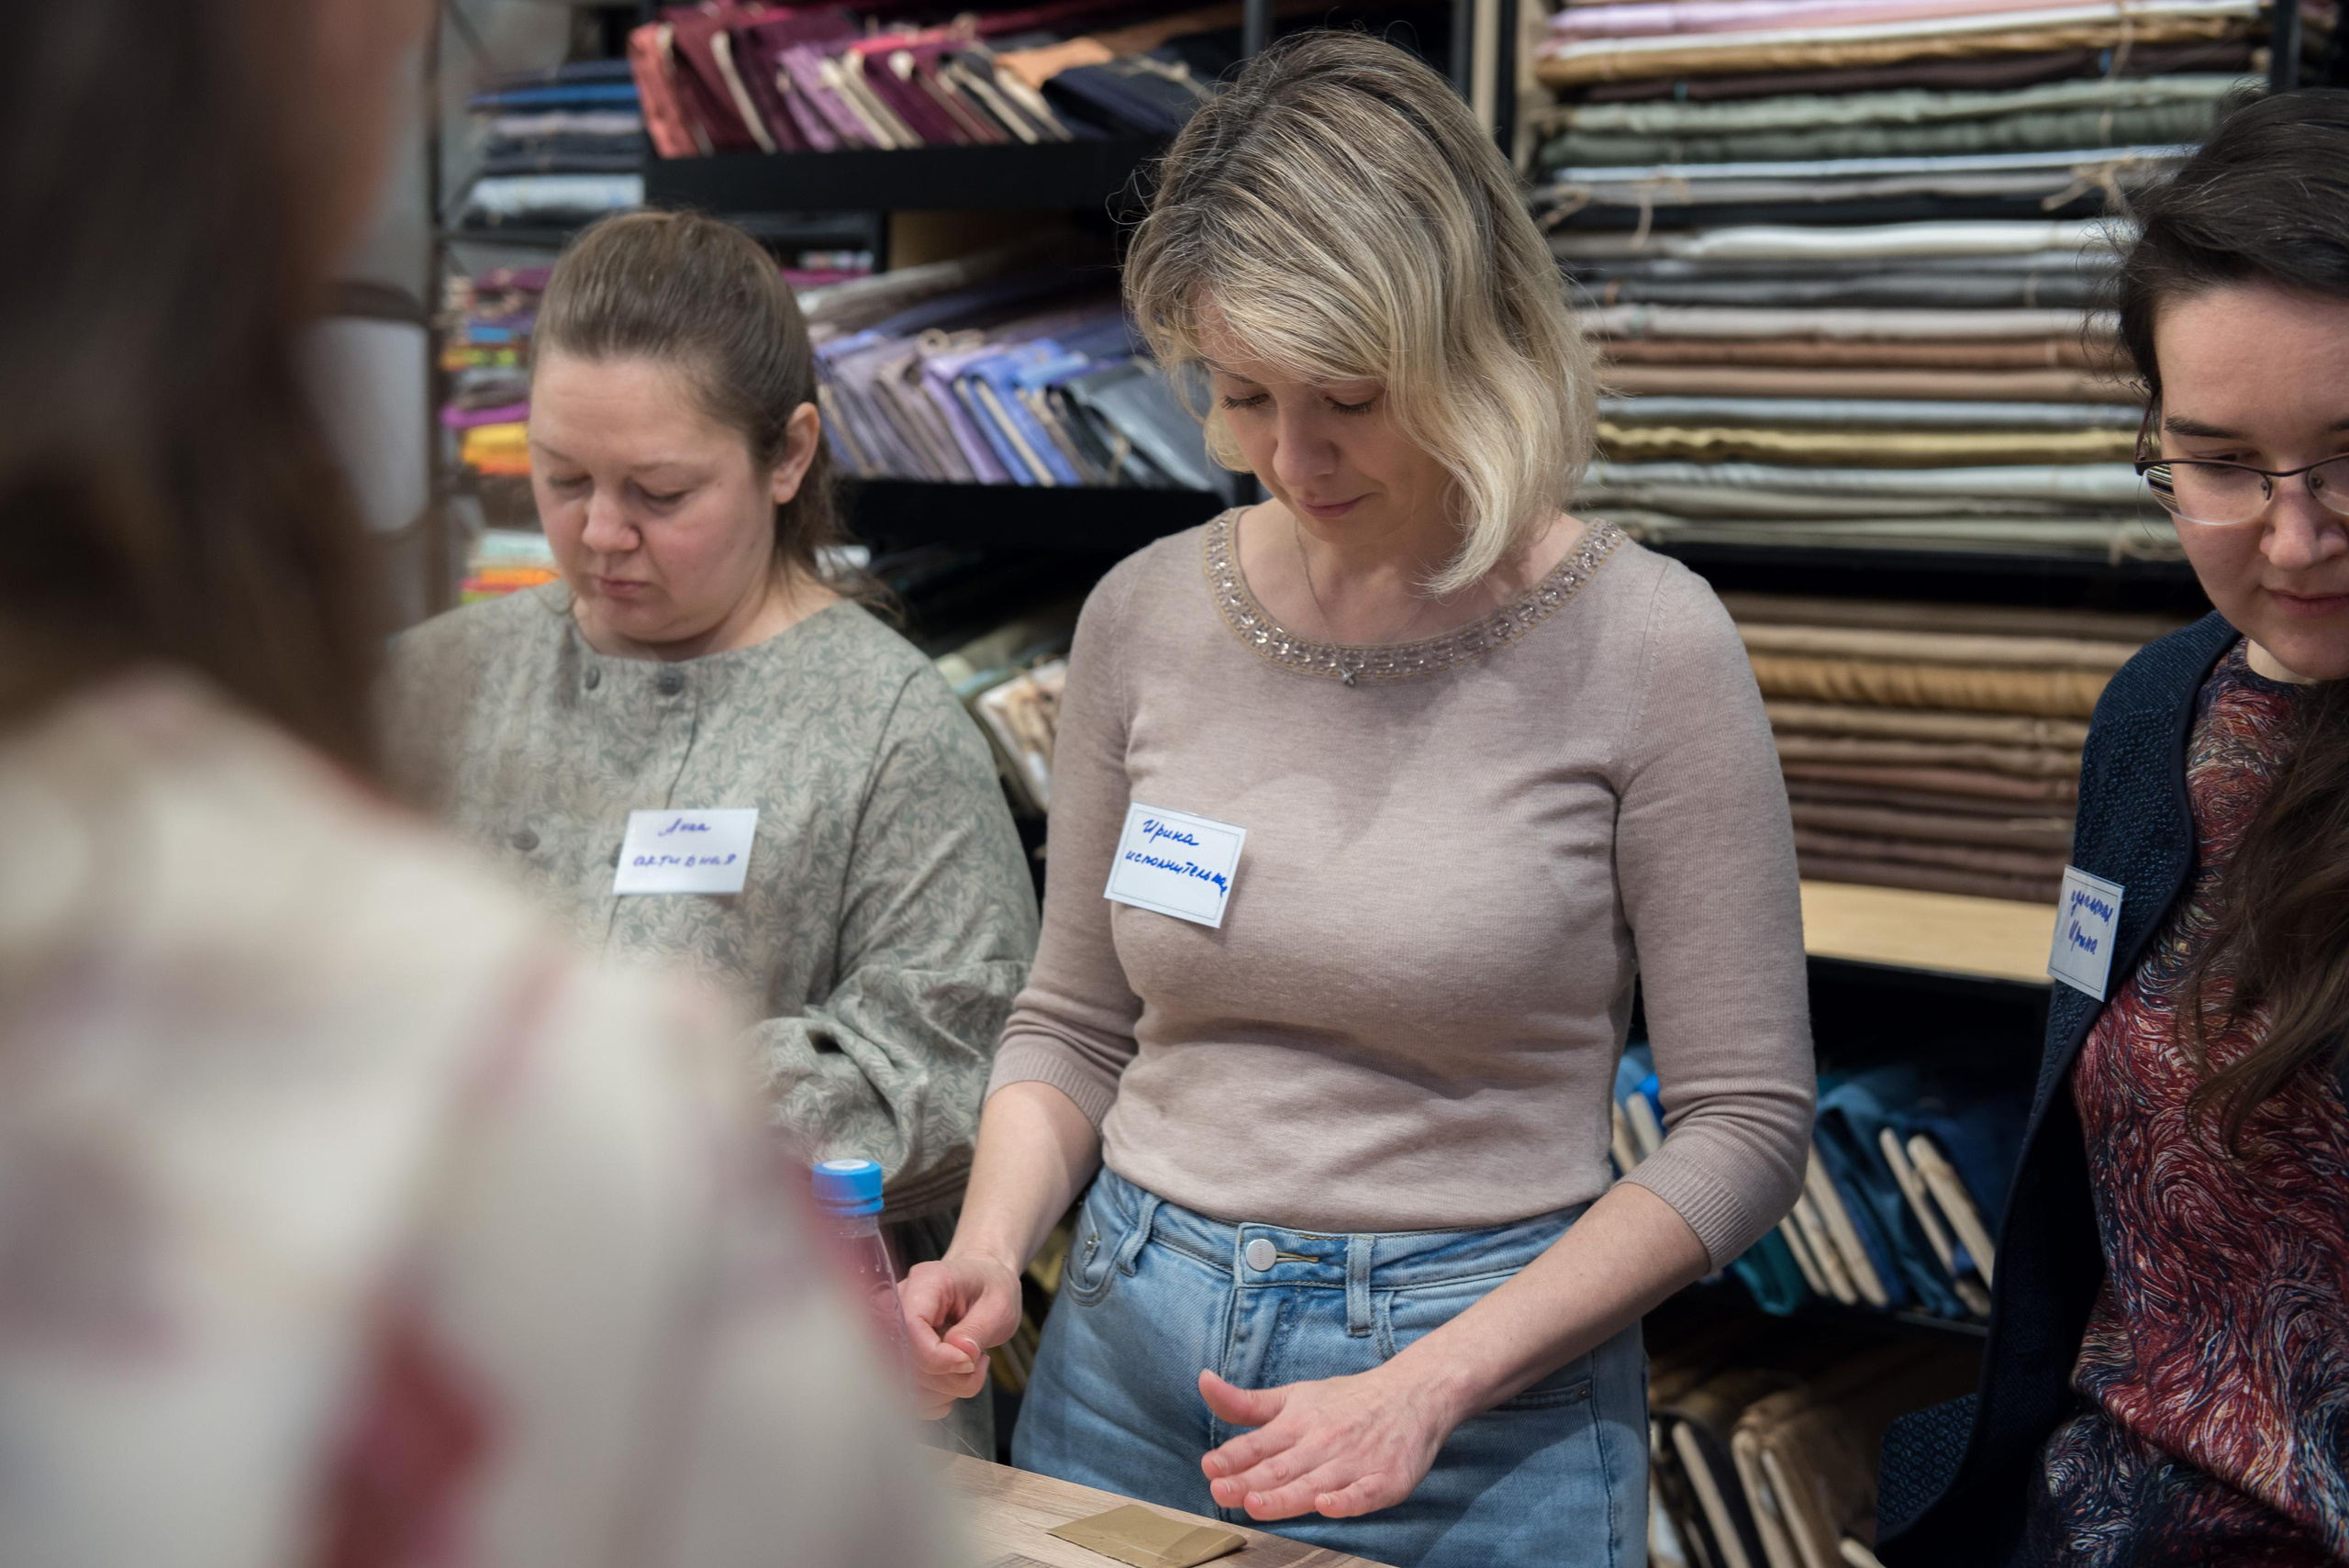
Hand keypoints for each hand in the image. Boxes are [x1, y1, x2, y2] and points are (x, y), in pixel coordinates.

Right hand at [899, 1254, 1022, 1419]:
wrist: (984, 1283)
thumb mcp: (998, 1306)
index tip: (969, 1362)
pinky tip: (955, 1379)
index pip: (910, 1326)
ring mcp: (894, 1330)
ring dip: (946, 1389)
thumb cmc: (991, 1288)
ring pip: (907, 1382)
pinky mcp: (897, 1353)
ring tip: (971, 1365)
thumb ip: (977, 1330)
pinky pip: (909, 1392)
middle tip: (979, 1363)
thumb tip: (960, 1354)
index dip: (936, 1356)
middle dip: (948, 1377)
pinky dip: (936, 1398)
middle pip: (906, 1360)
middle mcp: (899, 1304)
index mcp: (925, 1283)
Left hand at [1196, 1364, 1454, 1520]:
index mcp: (1297, 1423)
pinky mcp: (1386, 1479)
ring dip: (1285, 1496)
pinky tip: (1326, 1506)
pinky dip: (1346, 1500)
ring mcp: (1354, 1462)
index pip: (1259, 1444)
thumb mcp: (1292, 1396)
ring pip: (1314, 1484)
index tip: (1209, 1467)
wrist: (1413, 1393)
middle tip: (1221, 1491)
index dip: (1233, 1457)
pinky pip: (1364, 1494)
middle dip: (1249, 1481)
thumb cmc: (1346, 1400)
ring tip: (1256, 1504)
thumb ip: (1246, 1402)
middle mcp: (1322, 1443)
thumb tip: (1203, 1382)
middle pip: (1281, 1468)